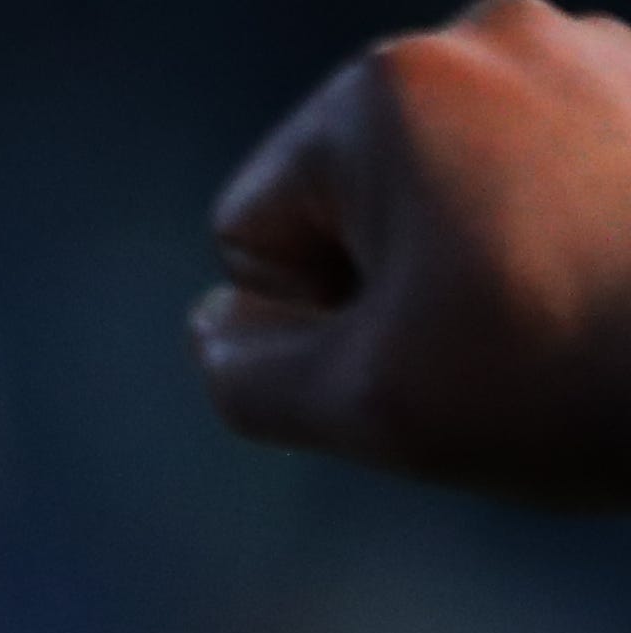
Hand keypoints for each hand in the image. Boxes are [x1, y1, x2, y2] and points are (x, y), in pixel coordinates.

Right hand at [200, 0, 630, 509]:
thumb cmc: (573, 376)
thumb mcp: (364, 408)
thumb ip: (245, 371)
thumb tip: (227, 322)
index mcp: (389, 90)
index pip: (255, 229)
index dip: (311, 322)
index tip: (420, 351)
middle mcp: (490, 34)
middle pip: (362, 193)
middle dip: (403, 277)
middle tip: (499, 343)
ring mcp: (595, 45)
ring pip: (466, 183)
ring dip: (488, 256)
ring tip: (570, 315)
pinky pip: (560, 166)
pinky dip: (571, 230)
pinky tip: (620, 285)